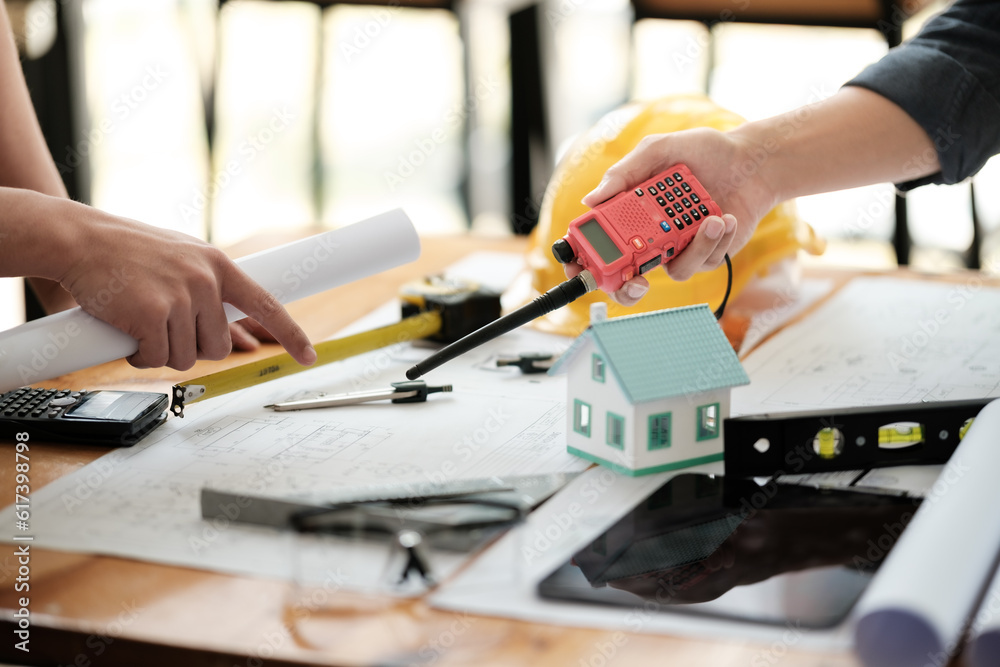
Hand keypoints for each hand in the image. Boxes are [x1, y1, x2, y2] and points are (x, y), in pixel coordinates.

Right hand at [55, 201, 315, 370]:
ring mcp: (181, 298)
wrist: (80, 240)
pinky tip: (126, 330)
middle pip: (218, 348)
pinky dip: (139, 356)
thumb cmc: (127, 250)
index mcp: (219, 266)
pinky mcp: (152, 315)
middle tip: (163, 326)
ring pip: (186, 358)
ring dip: (161, 351)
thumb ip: (208, 284)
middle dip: (191, 347)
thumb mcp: (182, 257)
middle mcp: (206, 281)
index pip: (267, 304)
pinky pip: (156, 359)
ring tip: (141, 321)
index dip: (291, 334)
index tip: (308, 356)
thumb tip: (232, 325)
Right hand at [577, 127, 778, 305]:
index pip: (599, 243)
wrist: (751, 160)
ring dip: (693, 248)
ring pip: (673, 270)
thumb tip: (591, 200)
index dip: (584, 262)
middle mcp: (650, 235)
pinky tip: (726, 217)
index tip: (580, 268)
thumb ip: (625, 172)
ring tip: (711, 219)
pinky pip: (704, 261)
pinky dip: (717, 240)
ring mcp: (678, 247)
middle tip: (637, 279)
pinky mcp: (707, 254)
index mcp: (631, 211)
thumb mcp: (660, 150)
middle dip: (628, 286)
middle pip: (627, 277)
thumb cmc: (703, 152)